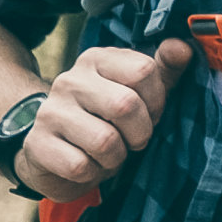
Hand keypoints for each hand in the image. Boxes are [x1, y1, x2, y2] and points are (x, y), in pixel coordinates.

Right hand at [15, 40, 192, 202]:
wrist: (54, 147)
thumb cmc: (107, 116)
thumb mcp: (139, 89)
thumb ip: (164, 68)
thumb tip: (184, 47)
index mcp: (97, 59)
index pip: (143, 70)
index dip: (157, 99)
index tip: (151, 113)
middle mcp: (70, 79)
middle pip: (125, 105)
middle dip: (141, 132)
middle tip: (135, 139)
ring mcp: (50, 111)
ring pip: (104, 140)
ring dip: (117, 157)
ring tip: (112, 153)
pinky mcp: (37, 144)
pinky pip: (80, 166)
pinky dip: (94, 173)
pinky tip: (89, 165)